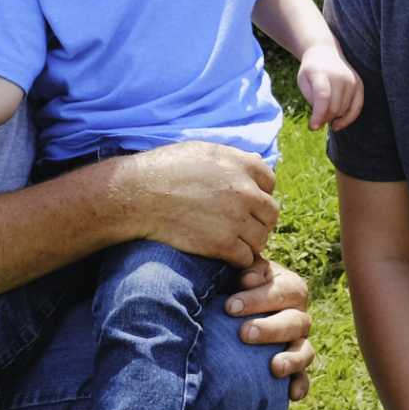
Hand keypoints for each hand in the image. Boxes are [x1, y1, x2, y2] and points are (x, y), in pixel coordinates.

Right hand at [109, 140, 279, 267]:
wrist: (137, 195)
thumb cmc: (163, 169)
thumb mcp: (202, 150)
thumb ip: (231, 159)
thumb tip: (249, 162)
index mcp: (242, 164)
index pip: (270, 182)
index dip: (258, 193)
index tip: (244, 202)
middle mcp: (245, 190)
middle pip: (270, 212)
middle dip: (258, 220)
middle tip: (241, 226)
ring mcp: (236, 218)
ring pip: (261, 237)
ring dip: (250, 241)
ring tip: (232, 241)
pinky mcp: (223, 244)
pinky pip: (245, 257)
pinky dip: (237, 259)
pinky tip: (223, 254)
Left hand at [228, 260, 314, 399]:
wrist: (232, 306)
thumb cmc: (235, 284)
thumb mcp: (241, 270)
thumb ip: (248, 269)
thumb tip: (249, 279)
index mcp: (290, 287)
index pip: (283, 291)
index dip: (258, 299)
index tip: (230, 307)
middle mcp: (299, 315)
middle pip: (297, 322)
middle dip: (271, 328)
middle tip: (244, 334)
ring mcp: (298, 342)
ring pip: (305, 351)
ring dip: (292, 359)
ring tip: (274, 367)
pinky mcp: (294, 366)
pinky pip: (303, 377)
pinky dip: (300, 385)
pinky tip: (292, 395)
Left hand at [296, 43, 363, 130]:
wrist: (325, 53)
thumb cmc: (311, 71)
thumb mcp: (303, 82)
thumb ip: (312, 100)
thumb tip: (322, 121)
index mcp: (321, 73)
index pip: (323, 97)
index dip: (319, 114)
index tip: (313, 127)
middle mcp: (340, 76)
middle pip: (334, 107)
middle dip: (323, 118)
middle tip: (315, 119)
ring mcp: (351, 80)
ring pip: (344, 110)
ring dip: (333, 117)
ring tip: (324, 112)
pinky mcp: (359, 85)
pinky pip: (357, 108)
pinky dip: (347, 119)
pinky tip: (337, 124)